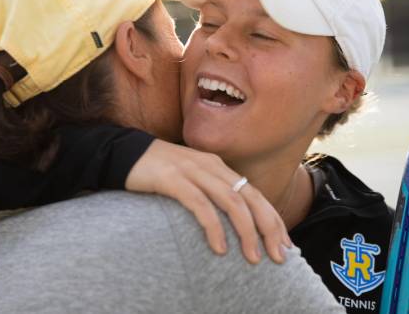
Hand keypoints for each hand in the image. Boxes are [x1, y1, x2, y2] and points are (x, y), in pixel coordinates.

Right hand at [125, 139, 292, 263]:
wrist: (123, 152)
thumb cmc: (159, 172)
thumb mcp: (192, 180)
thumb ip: (211, 194)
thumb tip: (230, 222)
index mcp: (219, 167)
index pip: (255, 193)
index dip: (273, 218)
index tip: (285, 244)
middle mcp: (211, 167)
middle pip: (250, 197)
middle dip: (268, 227)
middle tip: (279, 255)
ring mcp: (193, 171)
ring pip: (231, 201)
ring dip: (246, 231)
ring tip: (253, 257)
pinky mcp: (173, 179)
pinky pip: (199, 204)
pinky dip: (213, 226)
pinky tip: (219, 247)